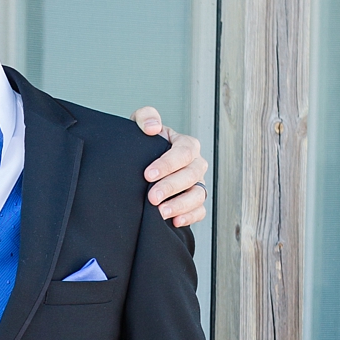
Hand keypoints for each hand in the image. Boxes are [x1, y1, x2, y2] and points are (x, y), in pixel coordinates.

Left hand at [131, 108, 207, 227]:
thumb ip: (145, 117)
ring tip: (161, 212)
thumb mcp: (140, 125)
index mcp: (186, 145)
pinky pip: (199, 211)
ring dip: (180, 205)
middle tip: (151, 197)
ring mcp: (197, 184)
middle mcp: (196, 164)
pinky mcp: (195, 202)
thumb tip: (153, 127)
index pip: (184, 152)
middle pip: (192, 175)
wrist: (141, 166)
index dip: (168, 164)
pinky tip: (174, 222)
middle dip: (171, 186)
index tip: (147, 174)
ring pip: (198, 195)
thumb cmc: (143, 144)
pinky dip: (189, 217)